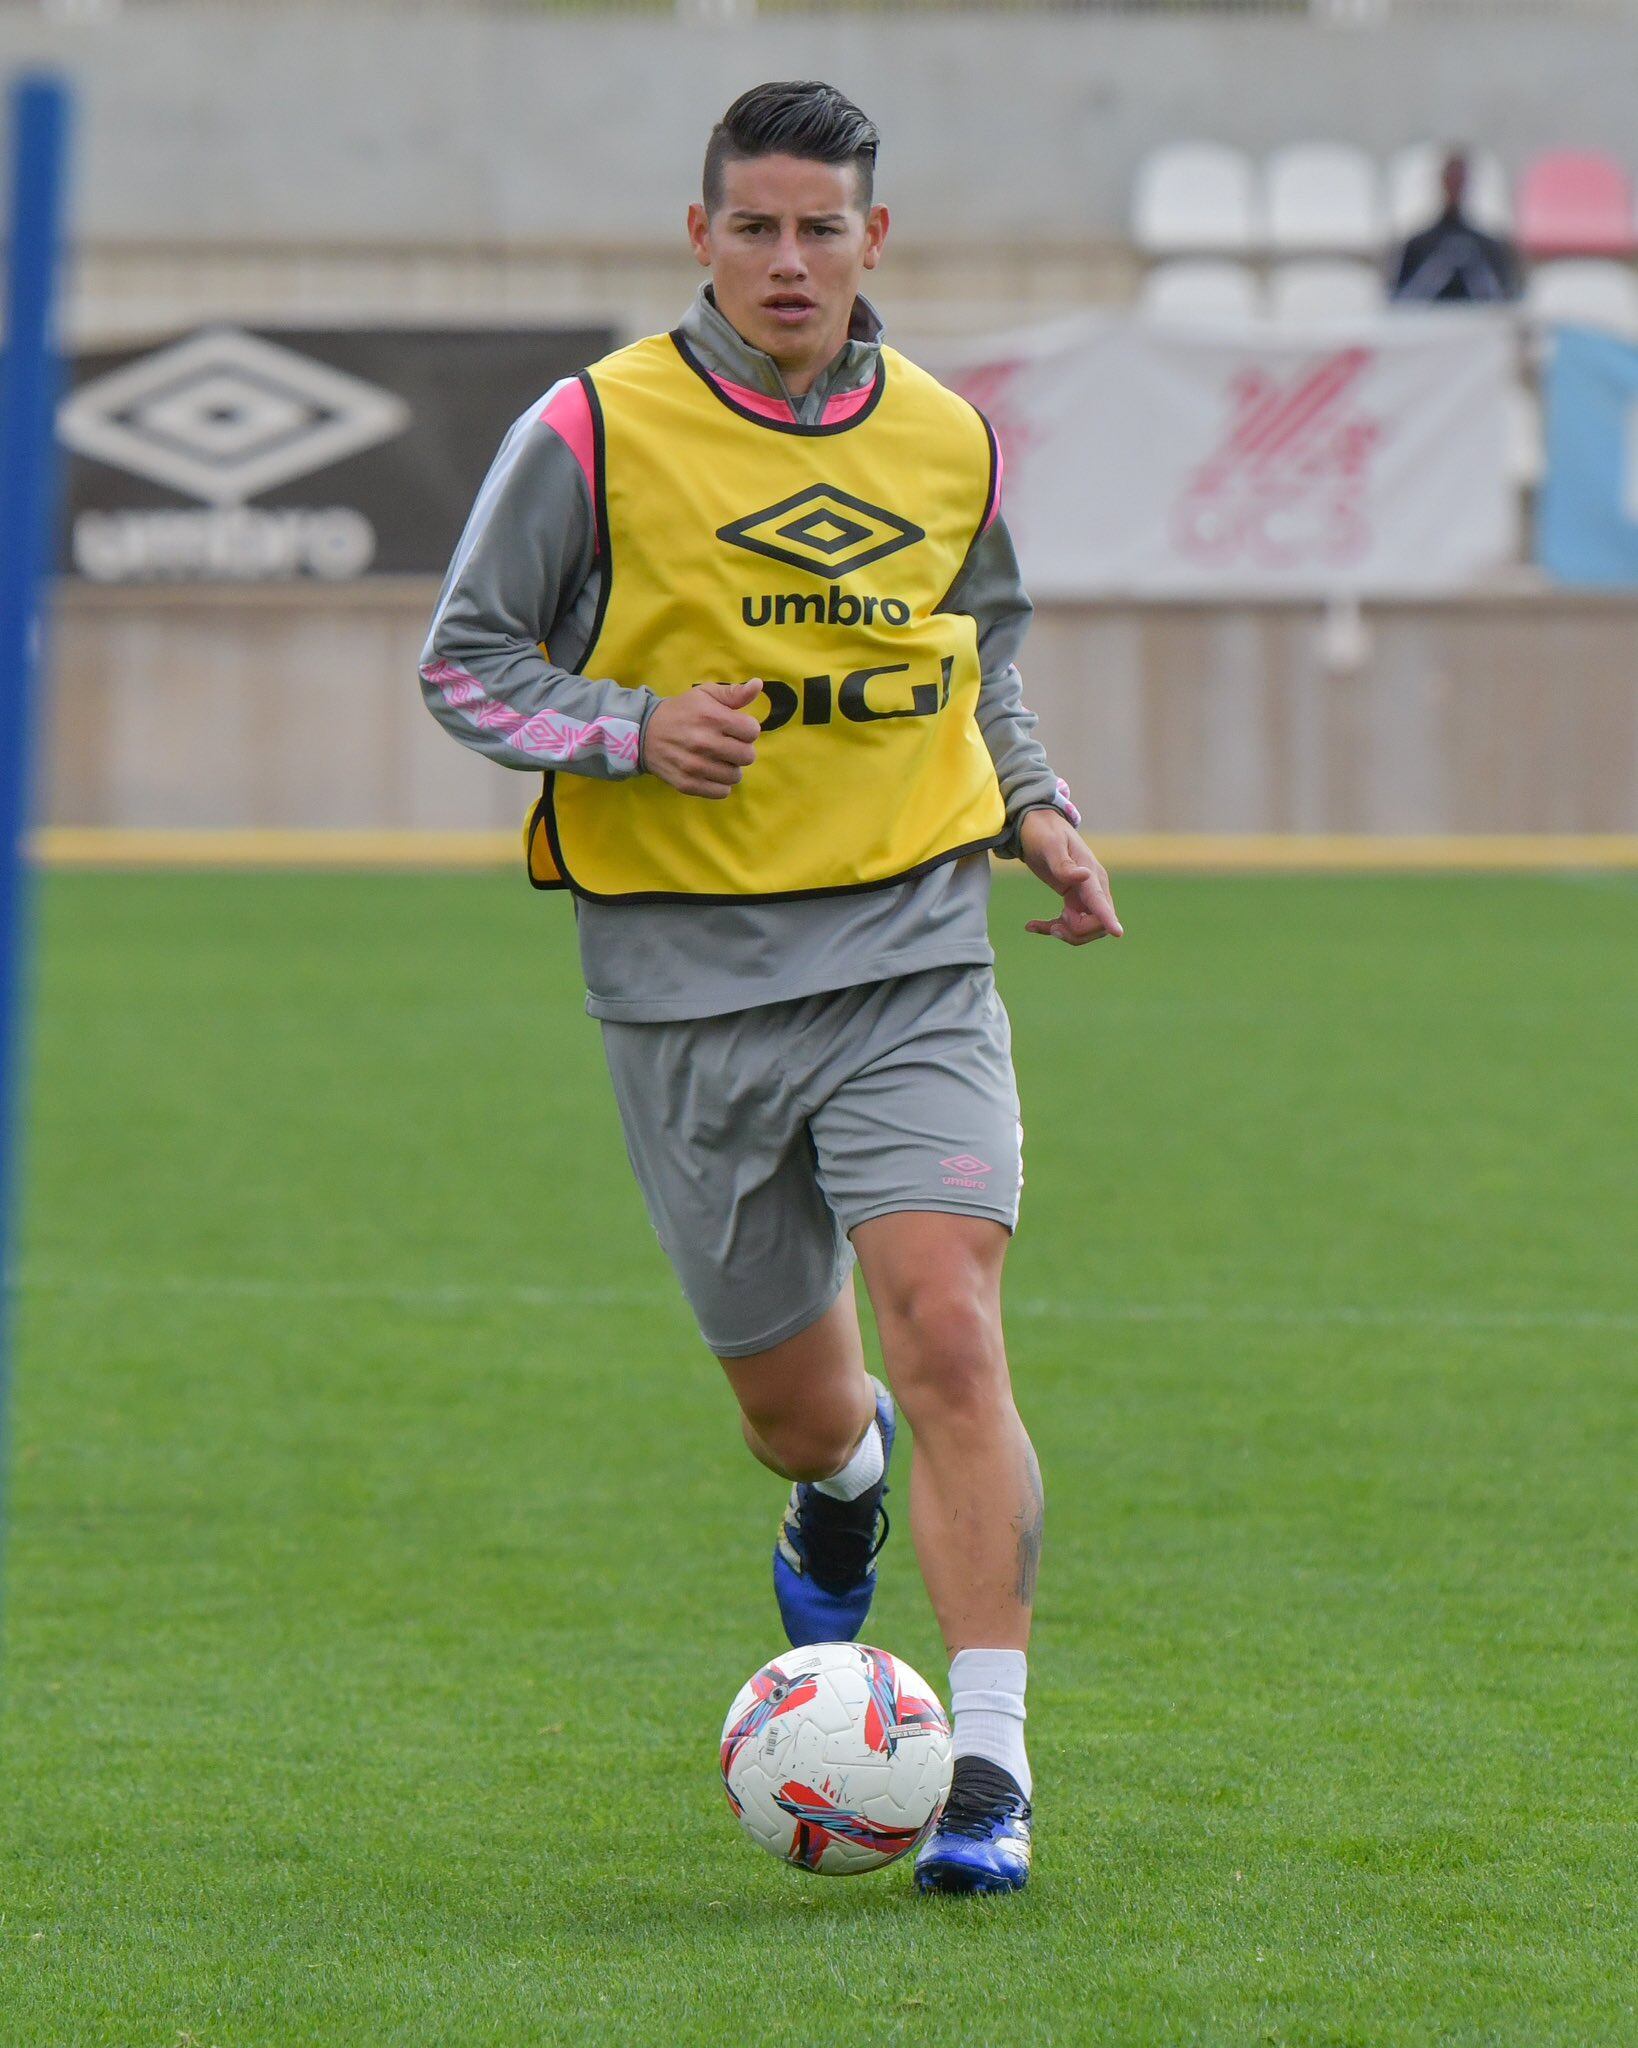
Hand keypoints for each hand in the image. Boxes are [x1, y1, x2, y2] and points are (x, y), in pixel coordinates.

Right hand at [641, 681, 761, 798]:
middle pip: (748, 756)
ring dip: (731, 768)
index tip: (736, 729)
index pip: (752, 731)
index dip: (747, 729)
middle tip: (729, 745)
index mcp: (712, 717)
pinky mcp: (688, 784)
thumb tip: (757, 685)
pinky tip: (711, 772)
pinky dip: (720, 784)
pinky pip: (721, 792)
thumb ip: (733, 693)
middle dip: (742, 750)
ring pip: (736, 776)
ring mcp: (695, 766)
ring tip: (719, 759)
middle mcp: (704, 743)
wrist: (644, 733)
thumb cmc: (681, 711)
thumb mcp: (704, 694)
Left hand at [1018, 808, 1122, 944]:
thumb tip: (1085, 876)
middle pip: (1097, 924)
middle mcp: (1094, 887)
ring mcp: (1085, 895)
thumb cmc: (1044, 832)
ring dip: (1064, 932)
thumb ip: (1064, 865)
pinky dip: (1052, 928)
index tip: (1118, 933)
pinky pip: (1070, 923)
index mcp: (1091, 874)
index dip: (1108, 918)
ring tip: (1038, 925)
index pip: (1101, 901)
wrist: (1037, 825)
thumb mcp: (1050, 845)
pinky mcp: (1074, 899)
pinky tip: (1032, 925)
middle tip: (1052, 925)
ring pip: (1084, 928)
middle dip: (1076, 932)